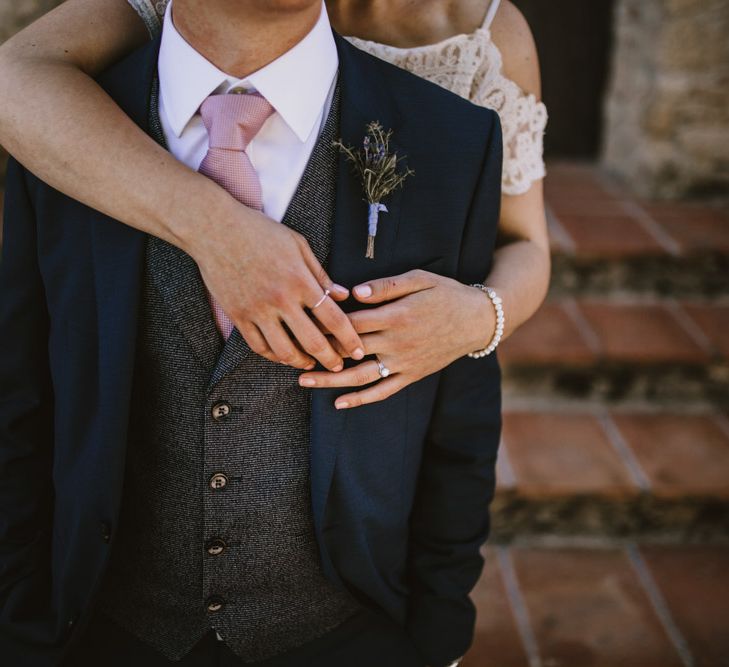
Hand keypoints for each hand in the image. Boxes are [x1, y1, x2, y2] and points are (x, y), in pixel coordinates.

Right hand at [190, 204, 364, 370]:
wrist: (215, 229)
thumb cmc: (260, 232)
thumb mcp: (298, 245)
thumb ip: (320, 274)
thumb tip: (342, 296)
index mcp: (300, 280)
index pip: (333, 319)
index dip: (349, 339)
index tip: (358, 351)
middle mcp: (280, 299)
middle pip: (312, 342)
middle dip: (330, 359)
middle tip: (338, 367)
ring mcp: (257, 310)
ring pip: (283, 351)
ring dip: (301, 362)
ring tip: (310, 364)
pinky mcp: (238, 315)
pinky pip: (258, 346)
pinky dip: (273, 356)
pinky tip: (283, 356)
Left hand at [298, 269, 493, 407]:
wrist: (477, 321)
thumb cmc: (446, 293)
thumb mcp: (420, 279)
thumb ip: (387, 285)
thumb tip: (354, 292)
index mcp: (397, 315)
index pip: (351, 321)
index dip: (325, 323)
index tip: (302, 322)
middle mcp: (397, 342)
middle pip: (350, 349)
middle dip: (319, 351)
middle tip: (290, 353)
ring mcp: (404, 362)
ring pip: (361, 375)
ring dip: (331, 380)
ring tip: (303, 382)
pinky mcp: (411, 375)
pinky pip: (383, 391)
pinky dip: (361, 399)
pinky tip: (339, 403)